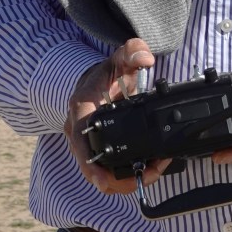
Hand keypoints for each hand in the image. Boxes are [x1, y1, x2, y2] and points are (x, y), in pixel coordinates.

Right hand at [64, 37, 168, 193]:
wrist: (98, 80)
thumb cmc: (108, 72)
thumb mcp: (121, 57)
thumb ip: (134, 52)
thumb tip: (146, 59)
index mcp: (81, 108)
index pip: (81, 140)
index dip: (91, 164)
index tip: (103, 180)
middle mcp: (77, 130)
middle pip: (91, 165)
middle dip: (119, 177)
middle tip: (149, 174)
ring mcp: (84, 143)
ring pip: (100, 173)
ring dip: (124, 179)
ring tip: (153, 171)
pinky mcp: (94, 151)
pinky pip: (106, 170)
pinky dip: (124, 174)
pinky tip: (146, 169)